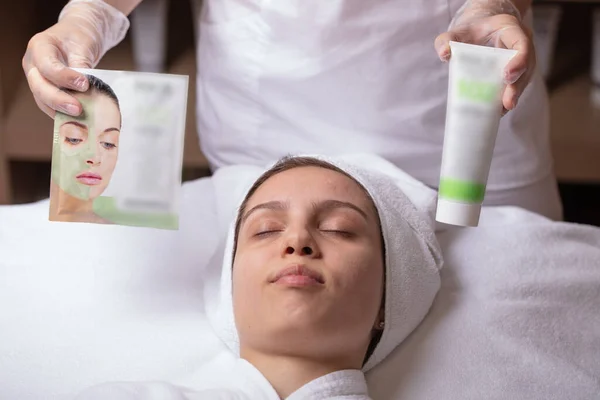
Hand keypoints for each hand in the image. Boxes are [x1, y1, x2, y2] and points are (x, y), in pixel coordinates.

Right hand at [21, 0, 129, 117]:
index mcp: (39, 47)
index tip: (84, 84)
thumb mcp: (83, 44)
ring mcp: (36, 79)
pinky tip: (76, 120)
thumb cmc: (79, 37)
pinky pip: (50, 106)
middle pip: (39, 86)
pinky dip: (62, 114)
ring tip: (80, 117)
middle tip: (78, 109)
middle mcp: (33, 64)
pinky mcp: (45, 91)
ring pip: (42, 100)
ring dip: (60, 111)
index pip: (47, 66)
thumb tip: (85, 88)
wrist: (78, 37)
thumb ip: (82, 65)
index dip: (64, 78)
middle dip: (58, 100)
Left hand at [434, 0, 534, 113]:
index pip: (521, 42)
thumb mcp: (455, 32)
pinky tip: (498, 111)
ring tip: (502, 110)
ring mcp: (521, 57)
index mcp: (508, 28)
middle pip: (527, 65)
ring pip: (525, 77)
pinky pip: (517, 84)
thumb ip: (445, 40)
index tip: (507, 76)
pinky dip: (508, 97)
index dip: (519, 60)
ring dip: (515, 95)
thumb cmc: (468, 31)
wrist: (479, 31)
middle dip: (517, 86)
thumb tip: (444, 54)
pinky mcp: (517, 70)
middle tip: (507, 103)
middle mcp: (520, 42)